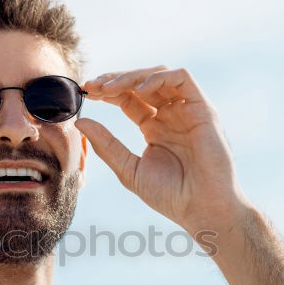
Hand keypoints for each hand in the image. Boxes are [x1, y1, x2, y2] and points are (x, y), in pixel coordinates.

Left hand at [76, 66, 250, 234]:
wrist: (202, 209)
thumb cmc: (170, 196)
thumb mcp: (129, 170)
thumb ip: (107, 145)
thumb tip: (80, 122)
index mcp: (154, 127)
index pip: (128, 98)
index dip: (106, 91)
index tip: (85, 92)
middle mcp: (170, 114)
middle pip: (140, 83)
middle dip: (115, 80)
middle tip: (92, 86)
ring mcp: (187, 110)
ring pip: (159, 75)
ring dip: (132, 76)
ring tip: (109, 88)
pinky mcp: (203, 109)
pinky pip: (182, 79)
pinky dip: (158, 78)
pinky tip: (138, 91)